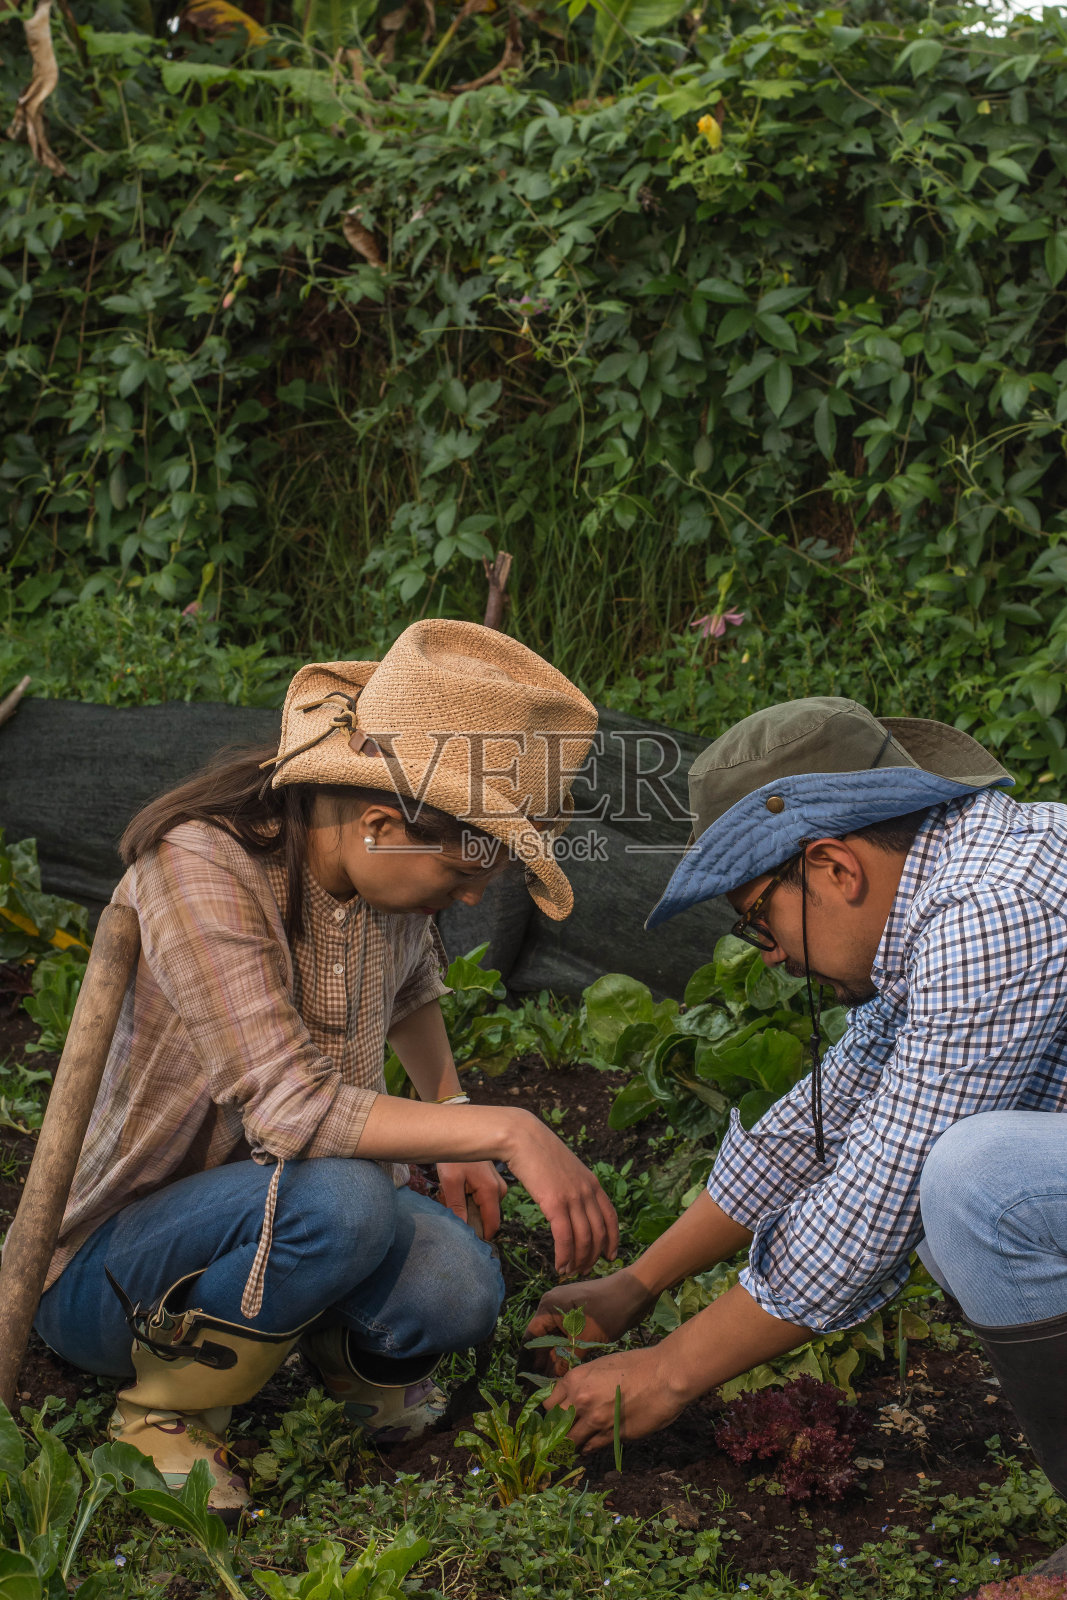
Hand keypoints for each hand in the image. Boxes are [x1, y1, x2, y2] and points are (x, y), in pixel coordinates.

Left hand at [437, 1160, 506, 1237]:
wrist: (457, 1133)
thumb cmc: (453, 1156)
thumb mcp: (450, 1181)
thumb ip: (457, 1206)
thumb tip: (462, 1230)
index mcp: (491, 1190)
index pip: (492, 1224)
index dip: (481, 1236)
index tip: (467, 1241)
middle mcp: (500, 1189)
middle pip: (489, 1217)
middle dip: (473, 1220)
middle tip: (453, 1212)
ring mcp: (498, 1184)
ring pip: (487, 1208)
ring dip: (472, 1210)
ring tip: (454, 1199)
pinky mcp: (494, 1181)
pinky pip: (486, 1199)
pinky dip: (473, 1200)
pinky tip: (461, 1192)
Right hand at [504, 1118, 618, 1276]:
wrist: (523, 1138)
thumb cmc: (539, 1152)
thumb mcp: (566, 1168)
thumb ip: (574, 1186)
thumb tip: (573, 1203)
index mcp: (593, 1183)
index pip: (611, 1218)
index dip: (612, 1240)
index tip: (610, 1256)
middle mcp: (587, 1192)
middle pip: (599, 1233)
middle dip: (593, 1257)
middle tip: (584, 1270)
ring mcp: (573, 1197)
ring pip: (584, 1239)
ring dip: (578, 1261)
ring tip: (569, 1271)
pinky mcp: (555, 1203)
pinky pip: (564, 1237)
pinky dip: (564, 1255)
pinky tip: (559, 1265)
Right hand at [525, 1271, 653, 1376]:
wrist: (633, 1292)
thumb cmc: (607, 1313)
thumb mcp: (584, 1340)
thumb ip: (566, 1361)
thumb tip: (554, 1380)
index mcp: (548, 1307)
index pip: (530, 1338)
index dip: (528, 1361)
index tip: (525, 1380)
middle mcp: (552, 1305)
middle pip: (541, 1337)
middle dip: (540, 1361)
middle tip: (538, 1385)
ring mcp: (565, 1307)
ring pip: (554, 1337)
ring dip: (553, 1357)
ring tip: (550, 1382)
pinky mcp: (577, 1311)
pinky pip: (565, 1333)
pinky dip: (564, 1349)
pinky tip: (564, 1367)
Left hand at [546, 1347, 686, 1451]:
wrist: (663, 1376)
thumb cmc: (637, 1365)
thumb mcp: (602, 1365)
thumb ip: (585, 1382)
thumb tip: (574, 1395)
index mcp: (576, 1379)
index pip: (548, 1403)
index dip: (553, 1410)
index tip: (558, 1414)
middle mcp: (580, 1400)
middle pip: (556, 1424)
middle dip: (558, 1428)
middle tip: (564, 1430)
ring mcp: (595, 1420)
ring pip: (570, 1441)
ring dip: (572, 1442)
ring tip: (575, 1441)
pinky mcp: (611, 1435)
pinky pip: (590, 1447)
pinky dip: (588, 1447)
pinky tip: (591, 1444)